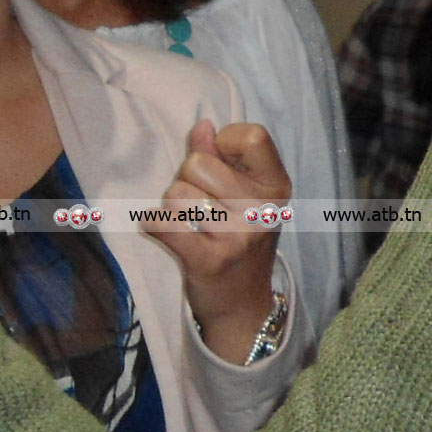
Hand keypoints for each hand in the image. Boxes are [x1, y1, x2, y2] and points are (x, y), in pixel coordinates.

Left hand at [147, 120, 290, 351]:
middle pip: (199, 163)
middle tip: (202, 205)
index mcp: (276, 187)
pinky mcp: (208, 261)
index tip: (222, 165)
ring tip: (190, 224)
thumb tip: (202, 125)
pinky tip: (167, 233)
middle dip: (189, 180)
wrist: (244, 306)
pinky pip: (163, 223)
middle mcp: (261, 210)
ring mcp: (237, 237)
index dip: (224, 143)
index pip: (251, 136)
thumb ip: (223, 157)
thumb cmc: (240, 242)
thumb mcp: (245, 196)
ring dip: (172, 207)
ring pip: (176, 193)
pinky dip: (156, 225)